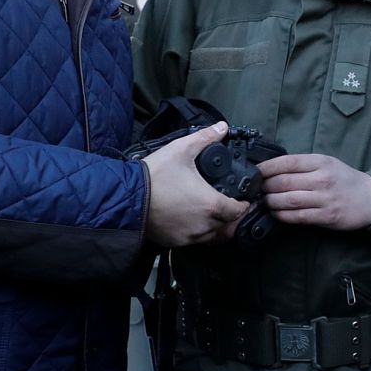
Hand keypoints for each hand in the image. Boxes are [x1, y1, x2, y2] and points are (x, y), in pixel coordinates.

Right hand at [141, 123, 251, 246]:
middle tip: (231, 206)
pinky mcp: (175, 242)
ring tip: (214, 214)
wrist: (126, 198)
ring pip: (213, 237)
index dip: (244, 204)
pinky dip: (199, 234)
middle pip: (229, 227)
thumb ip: (205, 138)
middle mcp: (203, 225)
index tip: (242, 199)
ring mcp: (189, 236)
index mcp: (211, 204)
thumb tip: (221, 128)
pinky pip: (195, 241)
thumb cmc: (154, 176)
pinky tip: (194, 221)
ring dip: (218, 227)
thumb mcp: (181, 150)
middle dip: (233, 217)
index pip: (239, 211)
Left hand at [259, 153, 370, 230]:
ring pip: (288, 200)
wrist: (370, 198)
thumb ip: (303, 165)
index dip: (267, 167)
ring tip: (264, 202)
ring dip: (271, 202)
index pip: (288, 162)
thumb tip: (273, 170)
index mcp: (320, 162)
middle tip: (255, 190)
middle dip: (265, 187)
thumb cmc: (344, 179)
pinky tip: (276, 213)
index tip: (254, 171)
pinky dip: (283, 215)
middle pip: (284, 182)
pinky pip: (298, 216)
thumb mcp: (327, 163)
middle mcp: (322, 179)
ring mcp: (324, 198)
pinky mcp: (326, 216)